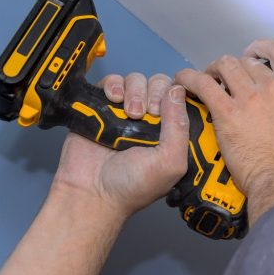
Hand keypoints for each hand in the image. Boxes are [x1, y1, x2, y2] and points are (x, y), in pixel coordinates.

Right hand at [49, 73, 188, 220]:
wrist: (91, 194)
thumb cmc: (133, 186)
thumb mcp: (169, 162)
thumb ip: (179, 127)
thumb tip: (178, 91)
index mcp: (171, 130)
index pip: (182, 97)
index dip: (178, 95)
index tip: (168, 110)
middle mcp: (151, 118)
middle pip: (160, 83)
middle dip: (157, 92)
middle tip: (149, 113)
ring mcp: (125, 111)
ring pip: (137, 80)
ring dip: (136, 90)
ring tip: (131, 113)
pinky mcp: (102, 107)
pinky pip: (112, 82)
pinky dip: (114, 84)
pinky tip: (114, 99)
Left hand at [176, 40, 273, 222]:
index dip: (262, 47)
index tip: (254, 54)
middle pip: (248, 60)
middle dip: (236, 66)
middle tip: (227, 79)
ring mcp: (250, 97)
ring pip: (226, 65)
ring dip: (214, 69)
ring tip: (207, 79)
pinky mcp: (227, 113)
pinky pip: (203, 84)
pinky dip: (190, 79)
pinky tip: (184, 81)